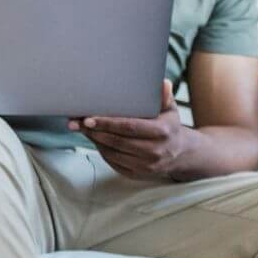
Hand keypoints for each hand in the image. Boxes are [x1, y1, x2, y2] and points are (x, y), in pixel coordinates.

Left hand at [69, 79, 188, 178]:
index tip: (89, 118)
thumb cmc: (170, 126)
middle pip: (117, 141)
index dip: (107, 123)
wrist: (181, 154)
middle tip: (76, 122)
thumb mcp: (170, 110)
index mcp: (162, 132)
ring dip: (95, 141)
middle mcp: (155, 151)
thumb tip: (163, 83)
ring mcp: (146, 165)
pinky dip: (102, 151)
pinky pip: (114, 162)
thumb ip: (164, 97)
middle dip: (94, 131)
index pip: (129, 127)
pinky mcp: (138, 174)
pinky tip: (95, 140)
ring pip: (113, 153)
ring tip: (82, 129)